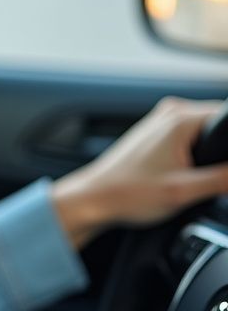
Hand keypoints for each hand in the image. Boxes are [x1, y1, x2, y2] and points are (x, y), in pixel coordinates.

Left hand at [50, 96, 227, 249]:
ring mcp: (163, 121)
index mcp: (180, 118)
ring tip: (201, 178)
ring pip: (207, 131)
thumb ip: (223, 178)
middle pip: (221, 123)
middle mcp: (171, 112)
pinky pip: (192, 136)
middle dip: (226, 151)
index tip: (226, 169)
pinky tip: (193, 173)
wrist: (95, 198)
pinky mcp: (158, 133)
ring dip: (215, 153)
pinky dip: (200, 152)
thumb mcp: (185, 191)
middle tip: (217, 178)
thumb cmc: (130, 193)